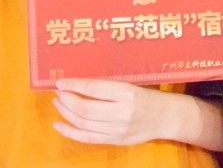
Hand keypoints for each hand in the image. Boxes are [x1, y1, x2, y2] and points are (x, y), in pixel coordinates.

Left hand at [51, 78, 166, 145]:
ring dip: (66, 113)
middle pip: (85, 108)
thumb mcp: (129, 84)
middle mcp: (122, 112)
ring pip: (84, 123)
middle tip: (58, 92)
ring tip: (58, 103)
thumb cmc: (145, 96)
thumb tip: (76, 82)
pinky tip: (58, 124)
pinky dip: (70, 132)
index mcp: (126, 92)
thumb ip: (106, 86)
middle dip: (67, 99)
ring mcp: (118, 129)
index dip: (74, 85)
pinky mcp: (115, 141)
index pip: (93, 88)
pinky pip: (87, 138)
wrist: (165, 117)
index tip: (61, 82)